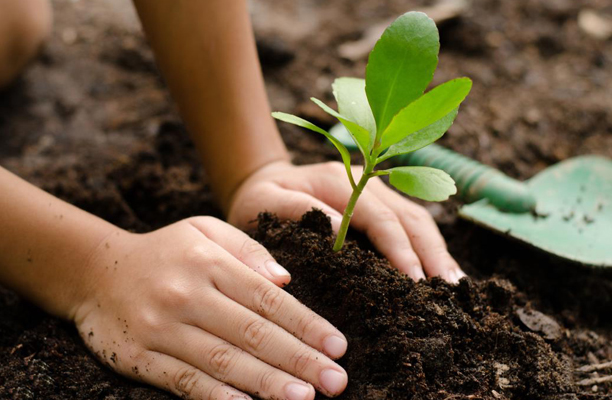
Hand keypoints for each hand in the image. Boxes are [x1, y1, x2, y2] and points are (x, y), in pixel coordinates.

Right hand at [73, 217, 347, 399]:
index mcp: (209, 262)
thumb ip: (247, 250)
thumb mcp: (204, 231)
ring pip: (223, 360)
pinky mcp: (139, 357)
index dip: (306, 324)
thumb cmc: (165, 252)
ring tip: (304, 398)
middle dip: (298, 359)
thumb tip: (285, 280)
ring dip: (267, 383)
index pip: (267, 299)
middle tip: (336, 381)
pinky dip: (216, 397)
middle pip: (252, 332)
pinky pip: (183, 381)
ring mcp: (160, 328)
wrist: (93, 271)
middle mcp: (187, 294)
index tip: (338, 346)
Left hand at [228, 161, 464, 282]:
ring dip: (438, 252)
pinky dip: (429, 248)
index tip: (415, 281)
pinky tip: (442, 273)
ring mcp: (377, 191)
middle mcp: (366, 181)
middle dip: (432, 254)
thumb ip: (296, 212)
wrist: (262, 183)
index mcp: (338, 181)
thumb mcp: (265, 204)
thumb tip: (338, 232)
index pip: (380, 217)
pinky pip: (411, 224)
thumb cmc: (259, 201)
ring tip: (454, 287)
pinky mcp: (380, 205)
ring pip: (419, 219)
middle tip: (448, 292)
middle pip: (410, 217)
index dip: (400, 249)